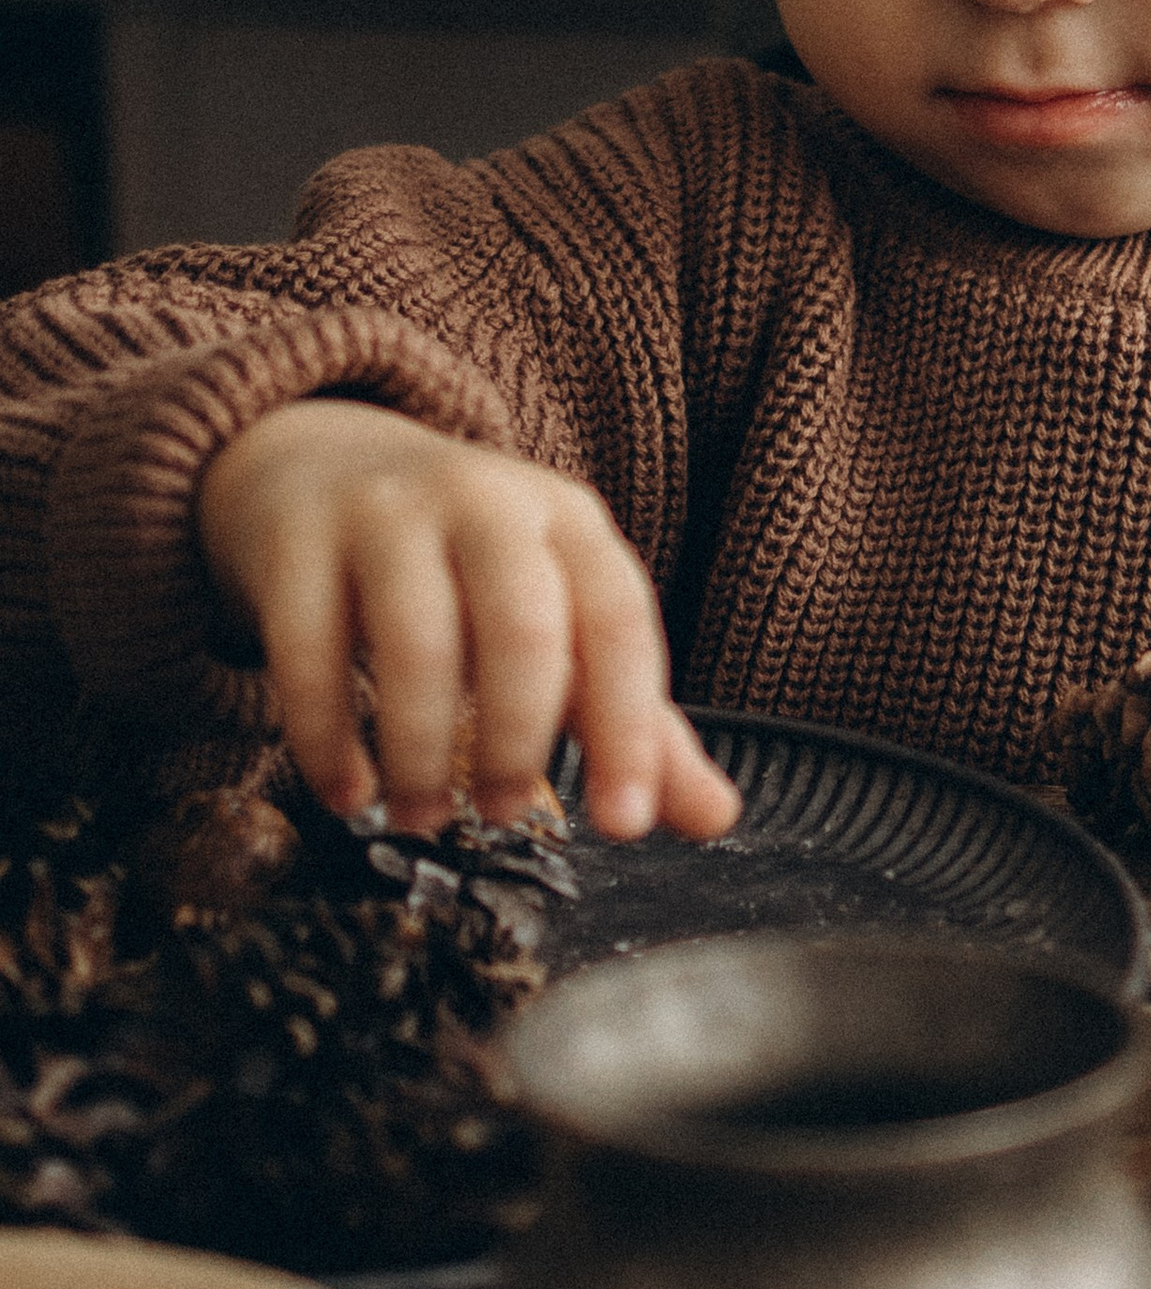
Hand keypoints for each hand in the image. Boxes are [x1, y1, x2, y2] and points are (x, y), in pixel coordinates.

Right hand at [196, 400, 739, 843]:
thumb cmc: (465, 569)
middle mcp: (487, 502)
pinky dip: (327, 736)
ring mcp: (386, 512)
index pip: (617, 622)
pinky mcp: (297, 539)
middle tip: (501, 814)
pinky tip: (346, 793)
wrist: (324, 463)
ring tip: (422, 818)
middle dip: (517, 739)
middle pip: (521, 624)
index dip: (631, 728)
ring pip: (414, 637)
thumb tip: (714, 818)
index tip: (626, 825)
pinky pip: (308, 647)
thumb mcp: (559, 621)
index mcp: (569, 523)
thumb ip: (631, 720)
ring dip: (419, 749)